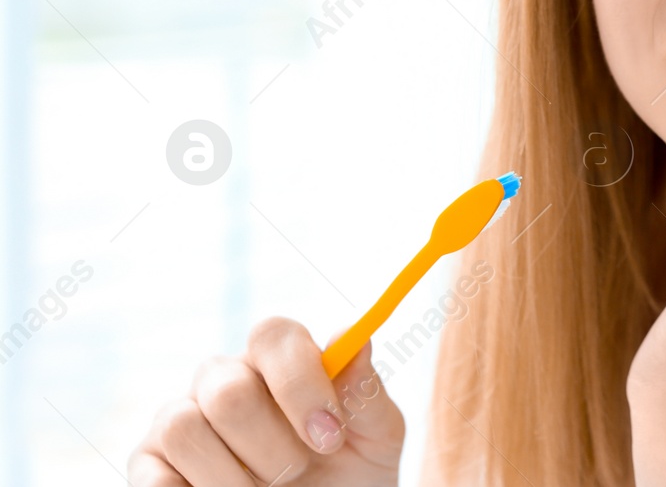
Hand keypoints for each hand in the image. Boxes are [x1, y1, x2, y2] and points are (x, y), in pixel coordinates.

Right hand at [129, 317, 403, 485]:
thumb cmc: (349, 474)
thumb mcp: (374, 438)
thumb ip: (365, 392)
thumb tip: (356, 339)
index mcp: (278, 359)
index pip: (274, 335)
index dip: (300, 384)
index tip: (329, 437)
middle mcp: (223, 379)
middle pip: (227, 390)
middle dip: (271, 446)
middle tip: (298, 473)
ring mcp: (179, 418)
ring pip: (182, 427)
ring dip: (231, 477)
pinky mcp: (149, 466)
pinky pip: (153, 476)